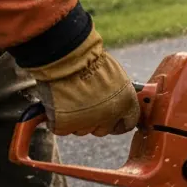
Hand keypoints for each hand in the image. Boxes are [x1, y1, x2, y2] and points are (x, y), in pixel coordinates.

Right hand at [23, 28, 140, 136]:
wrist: (66, 57)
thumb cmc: (89, 60)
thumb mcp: (115, 77)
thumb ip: (116, 94)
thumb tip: (114, 101)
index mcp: (126, 103)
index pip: (128, 123)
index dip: (118, 123)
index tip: (112, 121)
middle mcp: (109, 116)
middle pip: (103, 129)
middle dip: (95, 120)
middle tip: (85, 105)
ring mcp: (86, 123)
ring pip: (82, 130)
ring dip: (76, 120)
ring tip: (71, 98)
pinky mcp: (64, 125)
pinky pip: (61, 128)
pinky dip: (57, 119)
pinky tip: (58, 103)